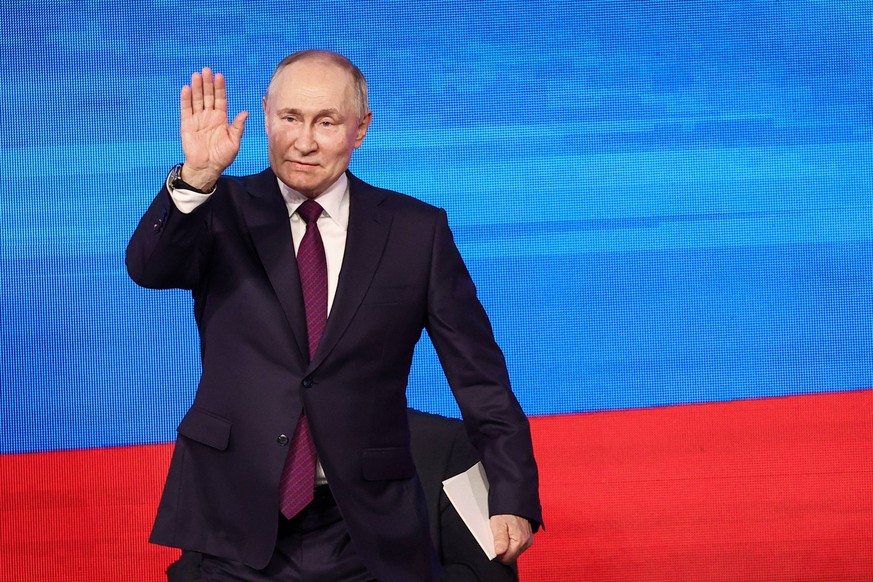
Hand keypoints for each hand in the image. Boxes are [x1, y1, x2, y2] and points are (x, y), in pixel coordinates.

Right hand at [179, 67, 248, 189]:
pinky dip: (186, 99)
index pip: (221, 99)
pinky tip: (187, 89)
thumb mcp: (234, 142)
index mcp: (221, 118)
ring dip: (197, 87)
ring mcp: (198, 119)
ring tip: (197, 75)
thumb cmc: (222, 156)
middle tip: (207, 70)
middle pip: (208, 96)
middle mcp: (209, 116)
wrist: (207, 167)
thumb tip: (245, 112)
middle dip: (208, 83)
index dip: (220, 88)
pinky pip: (186, 110)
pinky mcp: (187, 125)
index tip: (219, 76)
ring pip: (197, 100)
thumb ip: (238, 127)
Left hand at [490, 514, 532, 563]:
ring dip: (506, 545)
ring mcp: (528, 540)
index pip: (506, 559)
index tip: (494, 544)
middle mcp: (526, 542)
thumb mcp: (498, 523)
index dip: (498, 553)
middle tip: (498, 535)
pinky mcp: (527, 538)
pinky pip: (517, 545)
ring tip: (503, 532)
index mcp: (520, 541)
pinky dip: (511, 541)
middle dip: (502, 549)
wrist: (516, 500)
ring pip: (513, 551)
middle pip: (510, 555)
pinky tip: (507, 532)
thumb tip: (499, 552)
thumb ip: (499, 539)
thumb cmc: (507, 510)